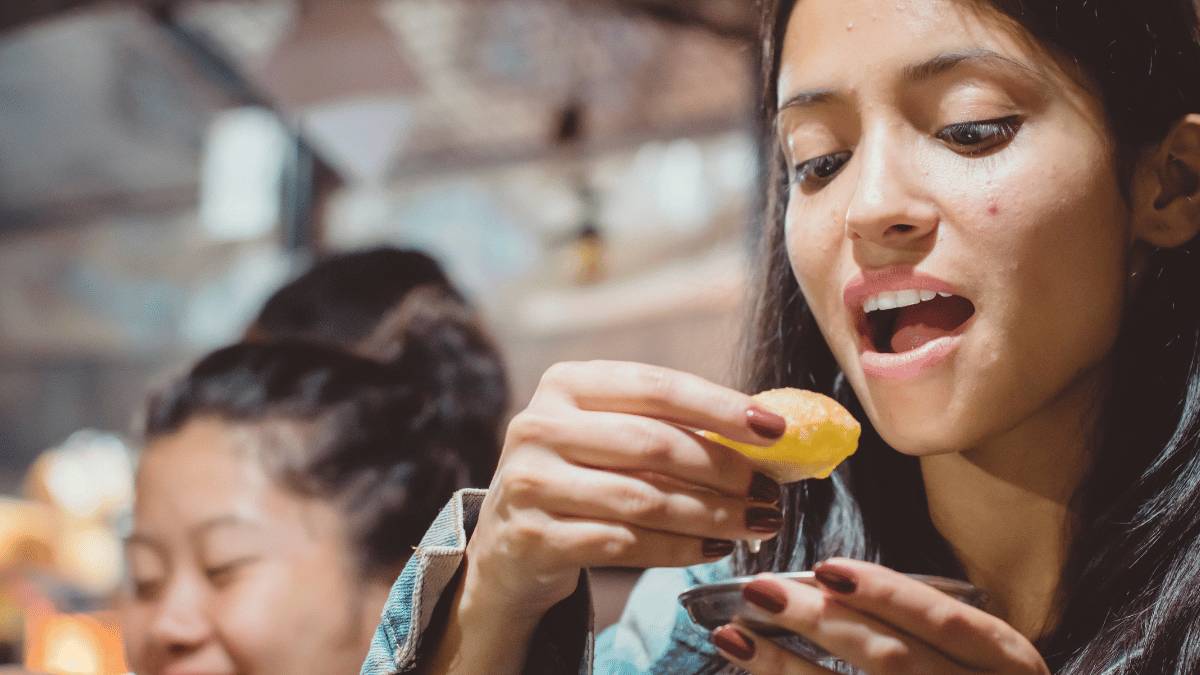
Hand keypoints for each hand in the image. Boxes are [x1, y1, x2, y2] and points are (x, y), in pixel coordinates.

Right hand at [462, 360, 787, 619]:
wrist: (509, 545)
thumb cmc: (582, 479)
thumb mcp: (610, 437)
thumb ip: (672, 427)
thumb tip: (767, 431)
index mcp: (566, 384)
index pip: (656, 387)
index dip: (719, 407)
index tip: (774, 429)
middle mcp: (539, 425)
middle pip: (654, 444)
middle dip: (724, 470)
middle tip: (769, 492)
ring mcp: (531, 482)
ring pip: (644, 499)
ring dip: (712, 514)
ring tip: (755, 523)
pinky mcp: (534, 537)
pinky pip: (625, 543)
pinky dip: (680, 549)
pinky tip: (714, 548)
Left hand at [711, 558, 1049, 673]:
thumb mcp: (979, 657)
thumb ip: (923, 627)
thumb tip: (830, 585)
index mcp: (1007, 663)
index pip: (943, 621)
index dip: (885, 592)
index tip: (826, 567)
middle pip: (892, 658)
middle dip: (820, 623)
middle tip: (760, 591)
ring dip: (787, 668)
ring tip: (734, 638)